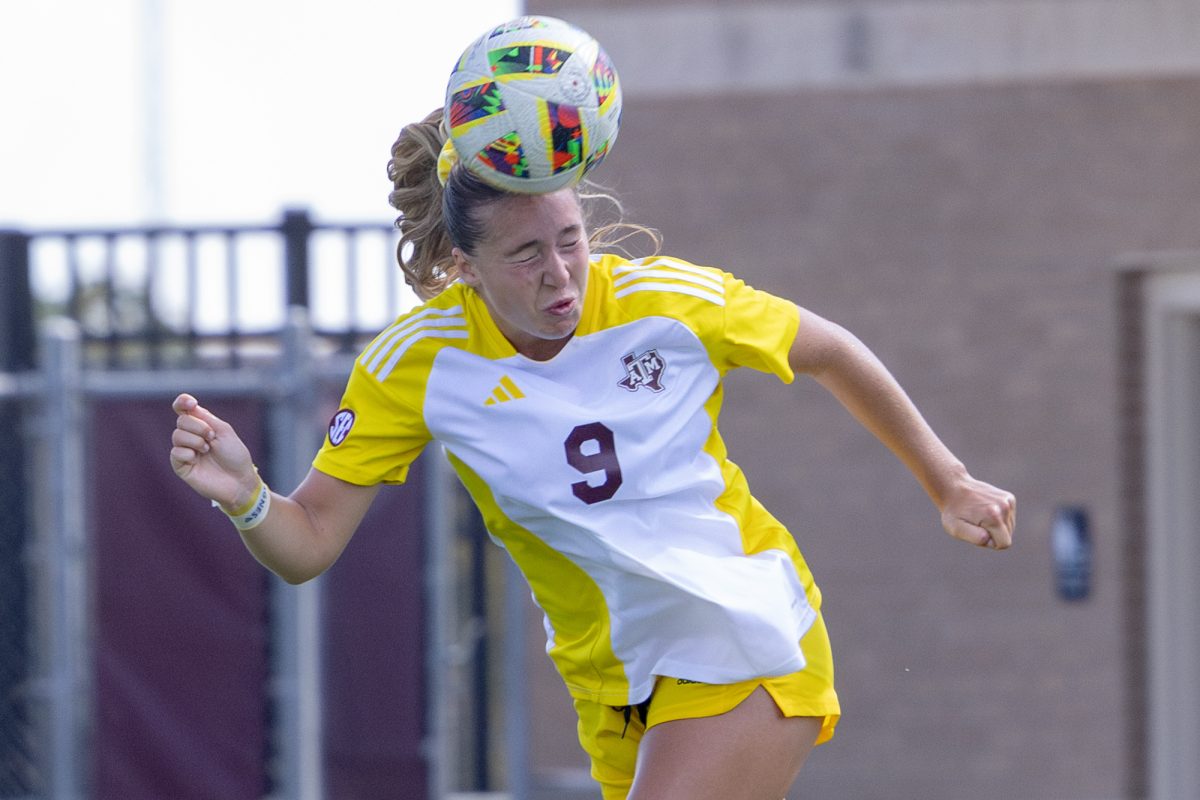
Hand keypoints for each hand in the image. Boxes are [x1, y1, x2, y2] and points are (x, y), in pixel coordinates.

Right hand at [170, 393, 257, 511]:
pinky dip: (188, 453)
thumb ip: (206, 418)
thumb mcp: (224, 431)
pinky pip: (176, 452)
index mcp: (201, 425)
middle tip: (212, 438)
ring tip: (208, 450)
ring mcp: (184, 451)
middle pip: (181, 421)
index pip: (183, 409)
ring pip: (177, 435)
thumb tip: (189, 407)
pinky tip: (197, 459)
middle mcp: (190, 436)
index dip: (182, 402)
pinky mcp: (181, 466)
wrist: (239, 480)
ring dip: (196, 441)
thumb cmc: (235, 456)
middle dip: (199, 427)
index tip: (191, 403)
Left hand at [939, 475, 1015, 549]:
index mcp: (994, 517)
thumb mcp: (956, 528)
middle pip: (1007, 536)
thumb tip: (989, 540)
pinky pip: (1009, 518)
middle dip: (993, 534)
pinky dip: (999, 517)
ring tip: (980, 515)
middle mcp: (1004, 507)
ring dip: (996, 526)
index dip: (990, 543)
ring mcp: (1008, 501)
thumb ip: (974, 538)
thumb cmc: (953, 512)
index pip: (1004, 543)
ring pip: (1009, 527)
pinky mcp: (1009, 498)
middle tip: (976, 522)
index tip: (976, 531)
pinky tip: (985, 510)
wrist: (953, 487)